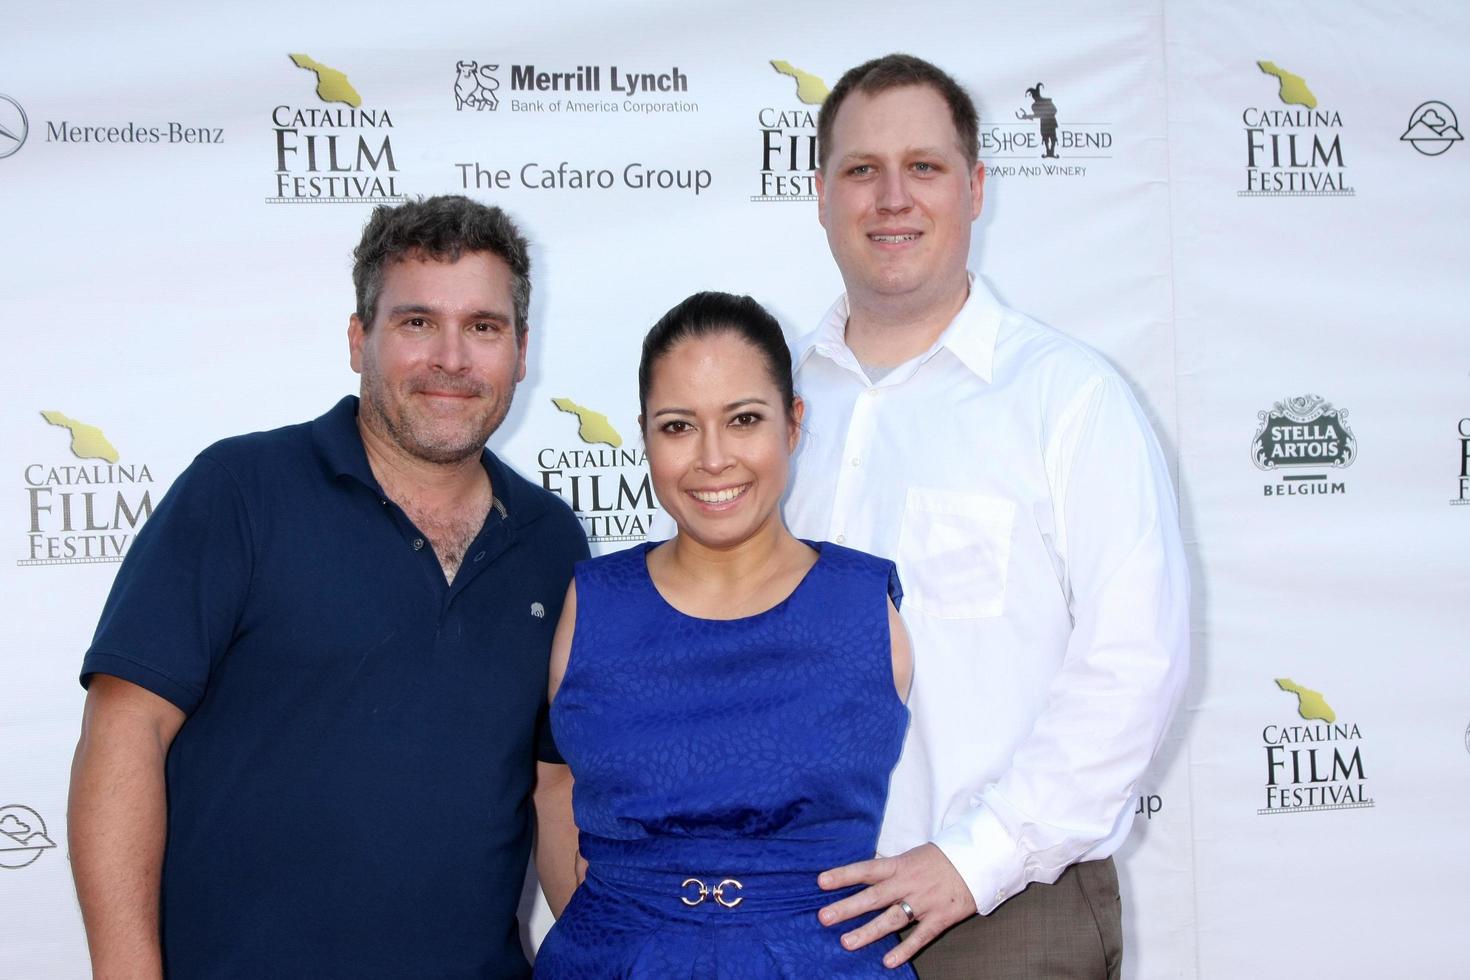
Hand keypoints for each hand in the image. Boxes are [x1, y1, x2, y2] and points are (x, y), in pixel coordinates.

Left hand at [817, 843, 976, 968]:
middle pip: (873, 897)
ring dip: (868, 932)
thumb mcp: (912, 856)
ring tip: (847, 942)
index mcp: (900, 865)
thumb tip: (863, 878)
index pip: (866, 869)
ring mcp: (924, 902)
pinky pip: (920, 936)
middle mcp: (908, 884)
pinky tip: (888, 961)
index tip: (821, 882)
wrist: (978, 860)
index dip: (844, 875)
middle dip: (848, 907)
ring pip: (892, 919)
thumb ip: (890, 870)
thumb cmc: (940, 859)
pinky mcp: (940, 918)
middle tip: (824, 917)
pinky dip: (905, 950)